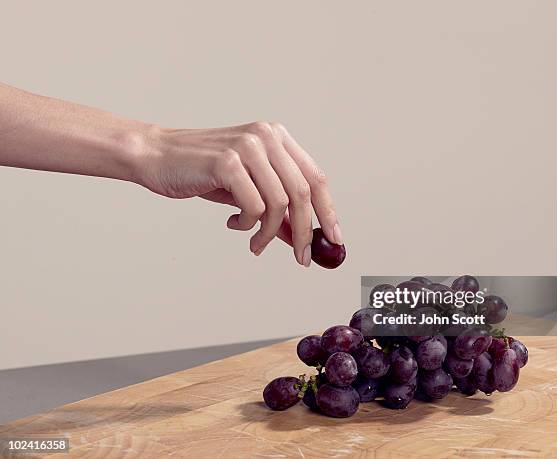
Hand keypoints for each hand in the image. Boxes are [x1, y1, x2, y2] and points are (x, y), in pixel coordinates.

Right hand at [136, 122, 341, 265]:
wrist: (156, 156)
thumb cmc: (201, 172)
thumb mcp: (246, 189)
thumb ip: (275, 209)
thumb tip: (301, 237)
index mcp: (276, 137)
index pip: (315, 177)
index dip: (328, 211)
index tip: (334, 239)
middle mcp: (266, 136)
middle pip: (303, 192)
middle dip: (305, 232)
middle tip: (301, 257)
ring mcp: (248, 146)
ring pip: (279, 203)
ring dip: (269, 233)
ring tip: (255, 243)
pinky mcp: (228, 162)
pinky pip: (253, 206)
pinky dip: (247, 224)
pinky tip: (233, 222)